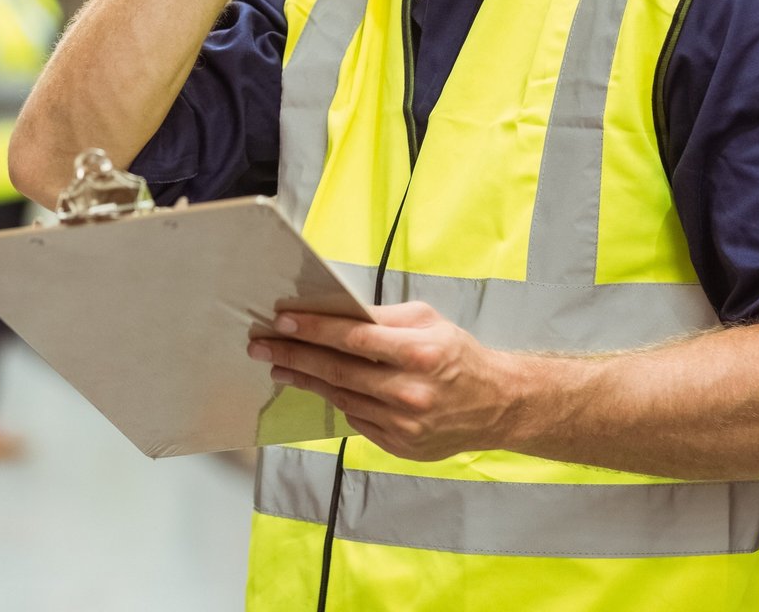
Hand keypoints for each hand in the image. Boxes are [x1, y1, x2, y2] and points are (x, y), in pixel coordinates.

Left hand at [248, 301, 524, 460]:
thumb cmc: (457, 355)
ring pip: (341, 397)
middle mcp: (411, 392)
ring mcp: (405, 424)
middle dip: (294, 356)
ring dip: (306, 380)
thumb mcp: (428, 321)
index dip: (313, 329)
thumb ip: (383, 318)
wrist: (497, 405)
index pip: (353, 338)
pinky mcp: (400, 445)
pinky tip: (317, 386)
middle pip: (338, 371)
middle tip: (261, 347)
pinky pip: (356, 418)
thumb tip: (335, 313)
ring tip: (279, 366)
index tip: (282, 321)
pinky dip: (336, 400)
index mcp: (420, 352)